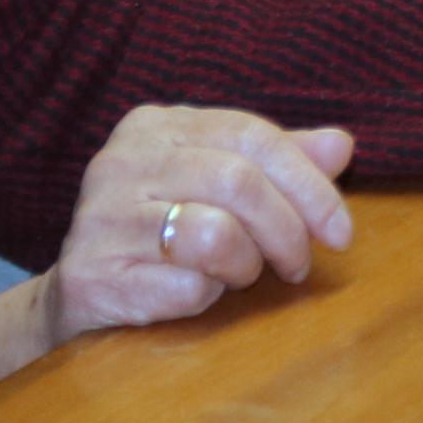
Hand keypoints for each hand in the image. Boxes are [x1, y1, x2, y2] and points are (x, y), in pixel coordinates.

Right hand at [46, 105, 355, 341]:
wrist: (81, 295)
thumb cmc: (163, 233)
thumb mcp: (218, 185)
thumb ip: (276, 163)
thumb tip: (342, 145)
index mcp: (155, 126)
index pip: (252, 134)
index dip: (310, 183)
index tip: (341, 231)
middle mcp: (121, 161)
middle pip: (239, 181)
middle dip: (287, 231)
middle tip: (298, 265)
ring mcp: (99, 217)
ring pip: (214, 234)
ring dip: (246, 265)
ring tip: (238, 275)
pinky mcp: (91, 275)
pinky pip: (185, 287)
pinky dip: (207, 297)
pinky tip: (193, 294)